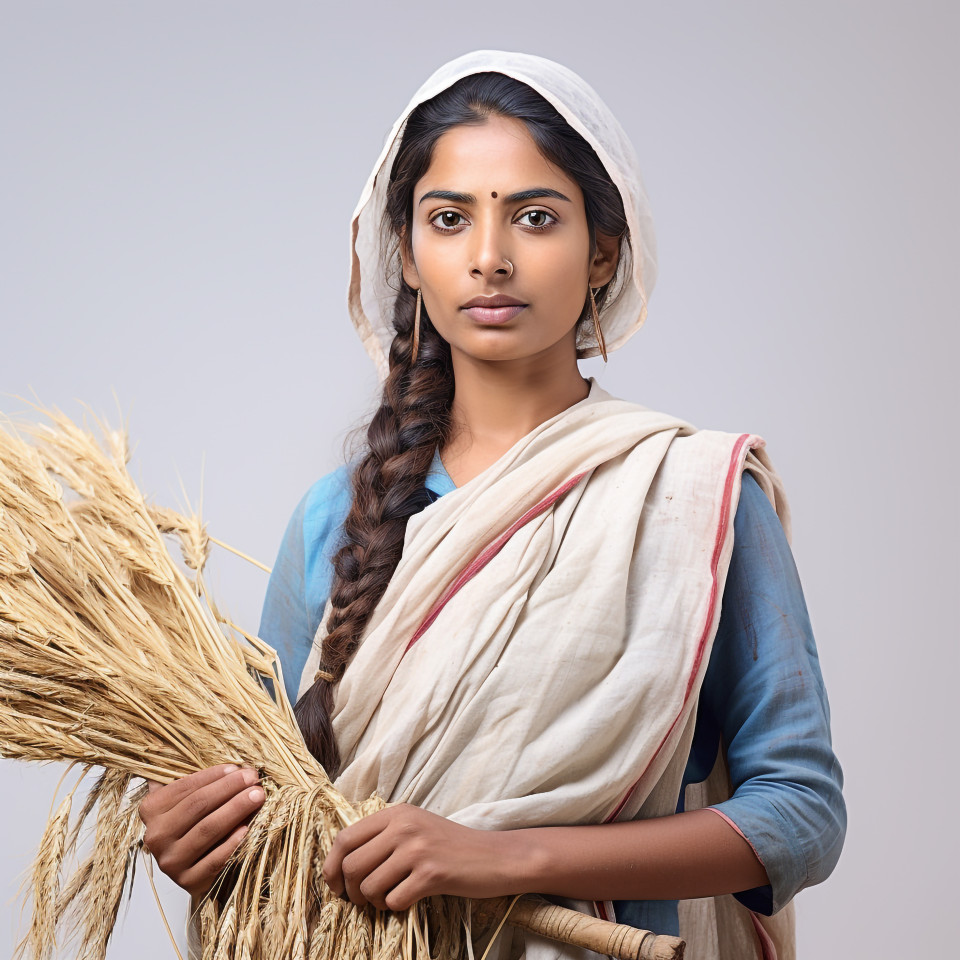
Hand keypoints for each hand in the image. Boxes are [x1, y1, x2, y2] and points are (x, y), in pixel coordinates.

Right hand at [138, 764, 265, 899]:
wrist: (195, 867)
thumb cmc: (194, 824)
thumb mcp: (184, 799)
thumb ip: (190, 779)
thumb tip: (209, 746)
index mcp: (151, 810)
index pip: (185, 788)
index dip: (214, 776)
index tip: (239, 768)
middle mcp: (155, 836)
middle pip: (198, 806)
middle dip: (230, 789)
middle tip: (254, 778)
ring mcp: (170, 862)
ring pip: (207, 830)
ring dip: (236, 809)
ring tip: (258, 796)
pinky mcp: (187, 882)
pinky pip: (213, 860)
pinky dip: (232, 843)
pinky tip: (247, 828)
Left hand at [322, 803, 523, 910]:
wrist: (494, 857)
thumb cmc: (451, 846)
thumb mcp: (416, 827)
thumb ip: (384, 835)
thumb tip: (343, 861)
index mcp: (396, 813)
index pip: (345, 838)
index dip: (331, 866)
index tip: (335, 885)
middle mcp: (404, 826)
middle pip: (351, 865)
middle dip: (350, 891)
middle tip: (362, 900)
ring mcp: (417, 849)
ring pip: (369, 886)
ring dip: (374, 902)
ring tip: (388, 899)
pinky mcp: (431, 873)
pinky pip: (393, 900)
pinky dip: (395, 908)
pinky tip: (408, 900)